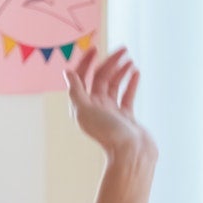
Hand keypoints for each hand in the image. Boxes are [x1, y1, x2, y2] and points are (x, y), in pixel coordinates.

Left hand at [64, 47, 154, 164]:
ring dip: (120, 70)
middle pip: (100, 78)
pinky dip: (130, 82)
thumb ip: (76, 91)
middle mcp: (95, 108)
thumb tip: (67, 71)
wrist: (132, 155)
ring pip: (114, 85)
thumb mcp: (86, 111)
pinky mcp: (126, 117)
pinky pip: (126, 95)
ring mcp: (111, 112)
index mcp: (82, 105)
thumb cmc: (108, 134)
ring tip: (130, 59)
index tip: (96, 47)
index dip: (86, 62)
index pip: (82, 78)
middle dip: (110, 62)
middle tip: (123, 49)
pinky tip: (136, 71)